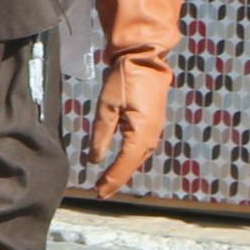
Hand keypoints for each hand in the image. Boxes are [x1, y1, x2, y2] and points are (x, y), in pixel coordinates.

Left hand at [82, 0, 183, 194]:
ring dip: (126, 168)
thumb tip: (94, 160)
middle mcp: (151, 133)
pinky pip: (142, 144)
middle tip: (102, 191)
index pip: (125, 164)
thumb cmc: (124, 79)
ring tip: (110, 180)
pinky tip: (123, 159)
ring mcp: (155, 127)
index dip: (112, 180)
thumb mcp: (106, 107)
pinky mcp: (154, 119)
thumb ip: (100, 135)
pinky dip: (132, 156)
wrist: (146, 57)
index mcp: (141, 132)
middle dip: (119, 177)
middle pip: (134, 163)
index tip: (99, 192)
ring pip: (139, 155)